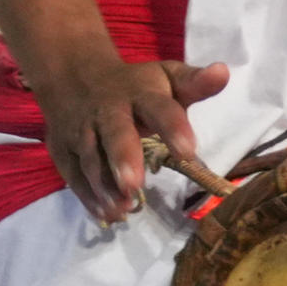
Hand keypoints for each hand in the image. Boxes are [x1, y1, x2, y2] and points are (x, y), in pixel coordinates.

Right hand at [37, 50, 233, 224]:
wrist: (74, 75)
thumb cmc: (136, 86)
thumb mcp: (167, 77)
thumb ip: (195, 83)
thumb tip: (223, 71)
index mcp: (140, 94)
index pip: (159, 108)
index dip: (173, 127)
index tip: (188, 151)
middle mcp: (108, 112)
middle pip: (115, 133)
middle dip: (123, 157)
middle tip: (134, 184)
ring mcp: (81, 130)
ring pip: (90, 157)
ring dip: (104, 184)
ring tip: (122, 208)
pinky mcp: (63, 148)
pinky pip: (74, 173)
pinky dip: (88, 195)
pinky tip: (106, 214)